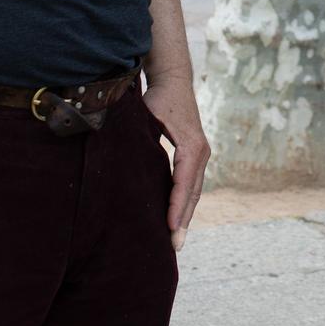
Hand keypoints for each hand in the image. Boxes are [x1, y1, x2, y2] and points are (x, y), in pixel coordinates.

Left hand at [141, 75, 209, 250]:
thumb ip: (141, 137)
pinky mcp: (194, 155)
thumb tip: (124, 159)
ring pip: (193, 191)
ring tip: (175, 240)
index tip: (168, 227)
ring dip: (185, 215)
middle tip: (174, 246)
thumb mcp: (149, 116)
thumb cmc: (159, 97)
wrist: (174, 79)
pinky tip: (175, 219)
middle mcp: (200, 152)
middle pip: (192, 192)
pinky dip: (184, 203)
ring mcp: (200, 154)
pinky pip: (190, 184)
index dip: (176, 206)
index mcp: (191, 145)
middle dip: (183, 220)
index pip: (184, 182)